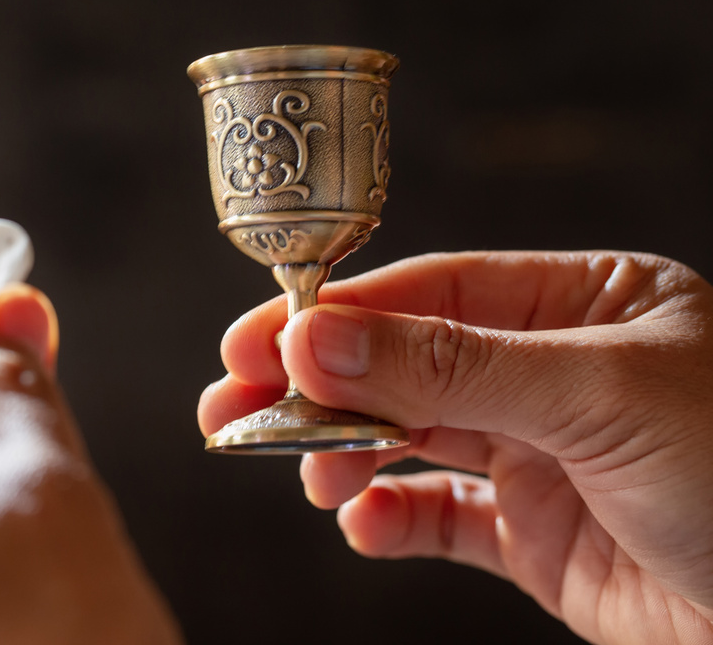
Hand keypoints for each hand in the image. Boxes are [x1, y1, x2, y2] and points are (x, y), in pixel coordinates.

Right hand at [200, 251, 712, 644]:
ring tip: (302, 473)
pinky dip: (390, 518)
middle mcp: (554, 369)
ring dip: (343, 453)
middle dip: (317, 385)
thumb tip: (315, 335)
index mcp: (584, 302)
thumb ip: (448, 365)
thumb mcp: (595, 396)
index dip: (339, 313)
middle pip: (404, 362)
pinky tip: (364, 523)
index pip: (433, 291)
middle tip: (231, 404)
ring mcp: (542, 452)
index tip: (258, 340)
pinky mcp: (536, 535)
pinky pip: (440, 517)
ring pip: (409, 437)